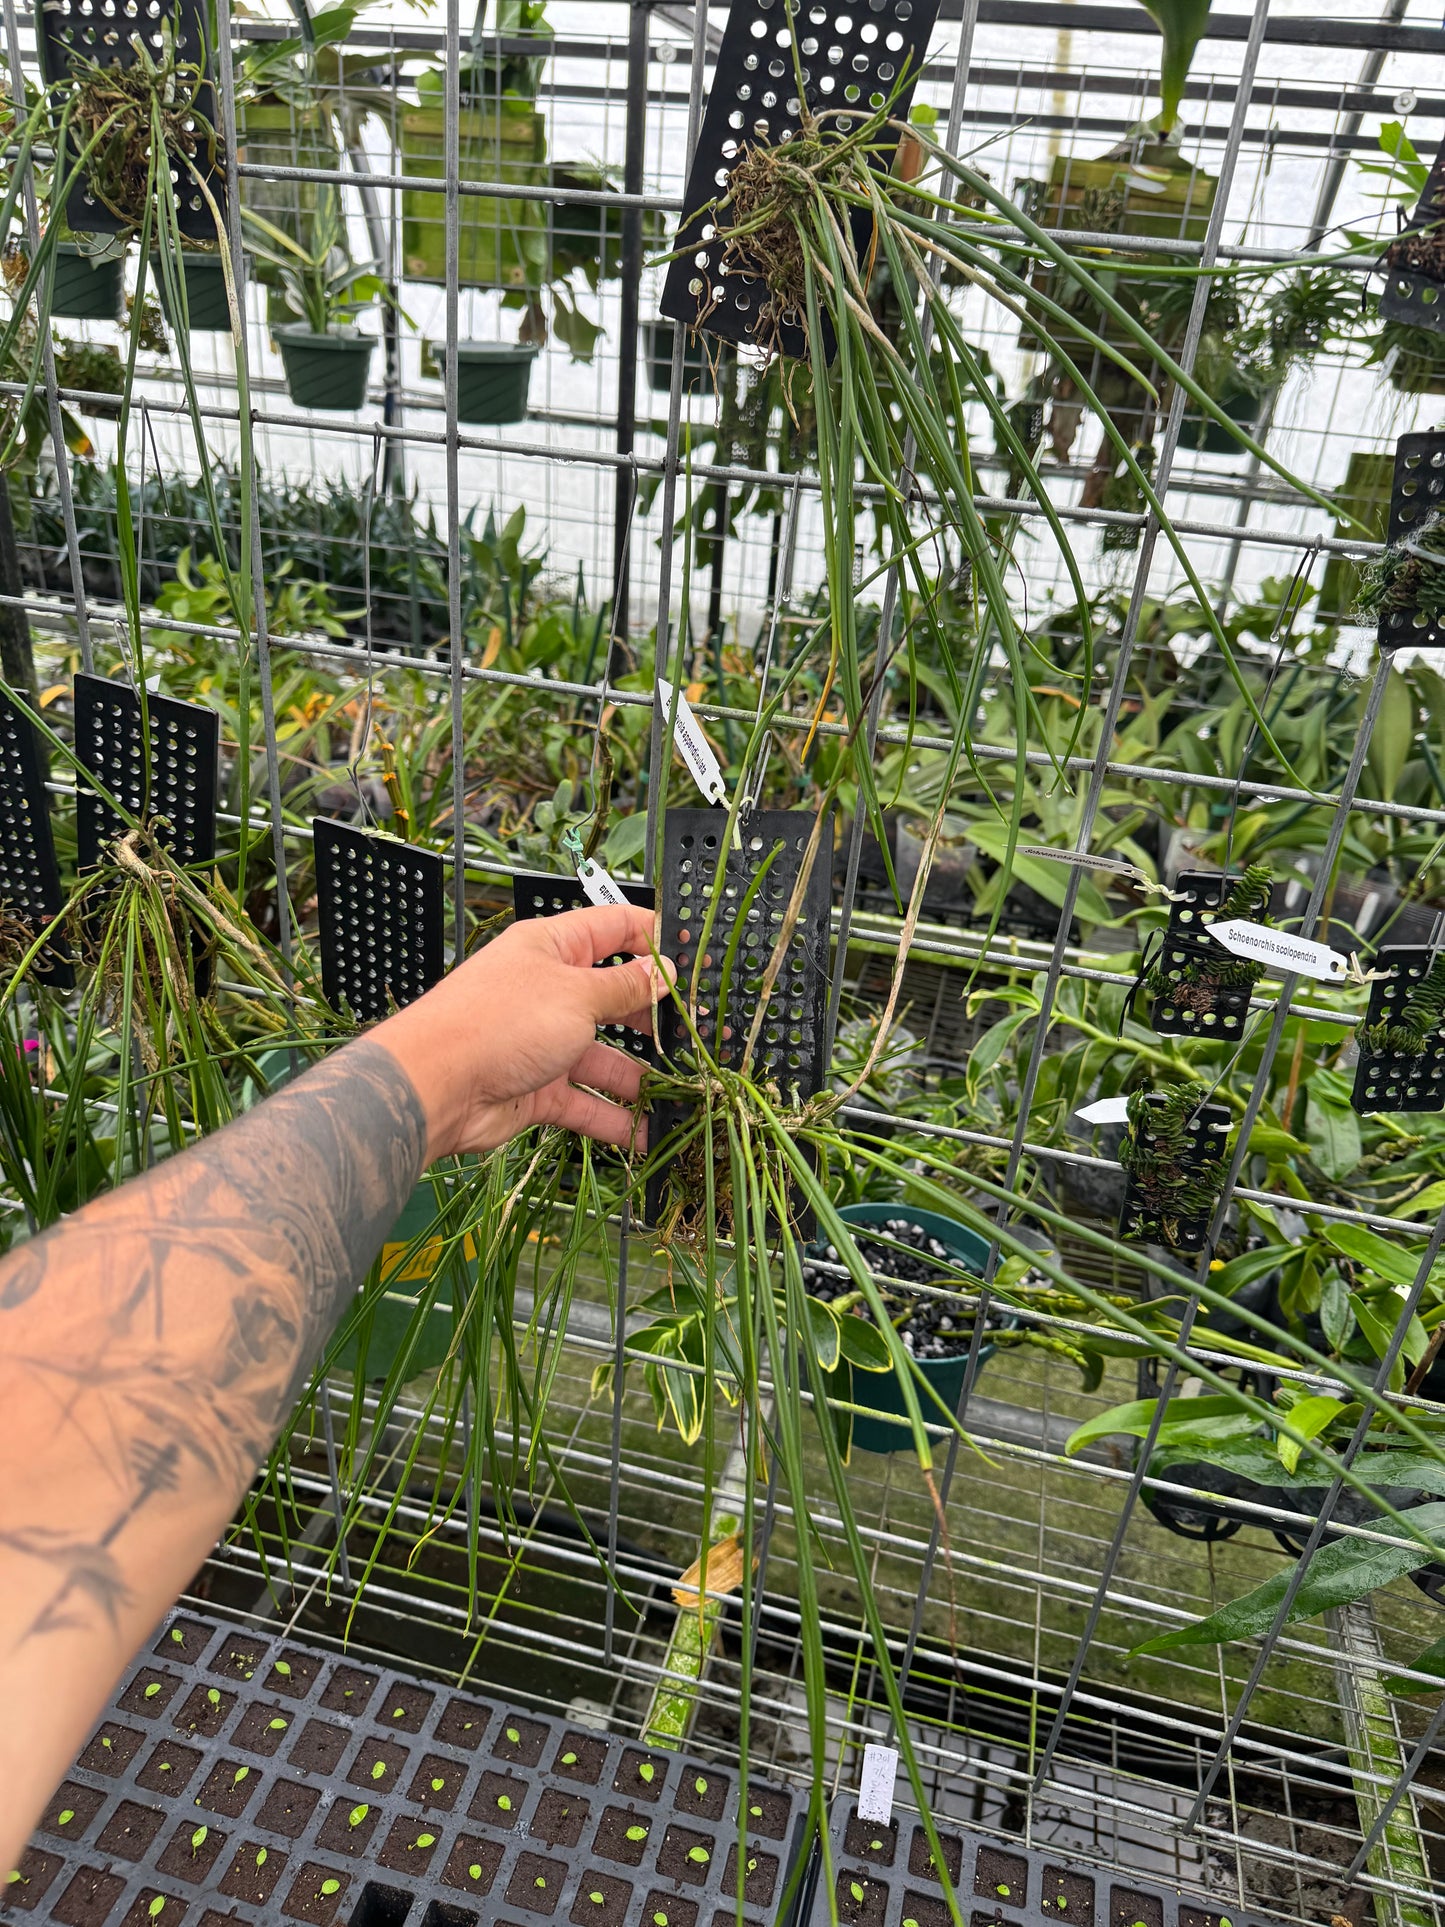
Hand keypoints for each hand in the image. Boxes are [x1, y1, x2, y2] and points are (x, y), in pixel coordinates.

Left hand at [372, 904, 671, 1160]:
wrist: (434, 1086)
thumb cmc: (498, 1022)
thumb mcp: (576, 995)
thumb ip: (625, 987)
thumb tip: (662, 972)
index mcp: (553, 947)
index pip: (614, 928)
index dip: (656, 938)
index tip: (695, 956)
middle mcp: (549, 990)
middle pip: (614, 996)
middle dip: (654, 1016)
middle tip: (696, 1033)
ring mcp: (543, 1041)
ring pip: (604, 1056)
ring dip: (640, 1076)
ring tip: (681, 1090)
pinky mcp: (537, 1088)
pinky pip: (585, 1101)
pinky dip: (613, 1117)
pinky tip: (647, 1132)